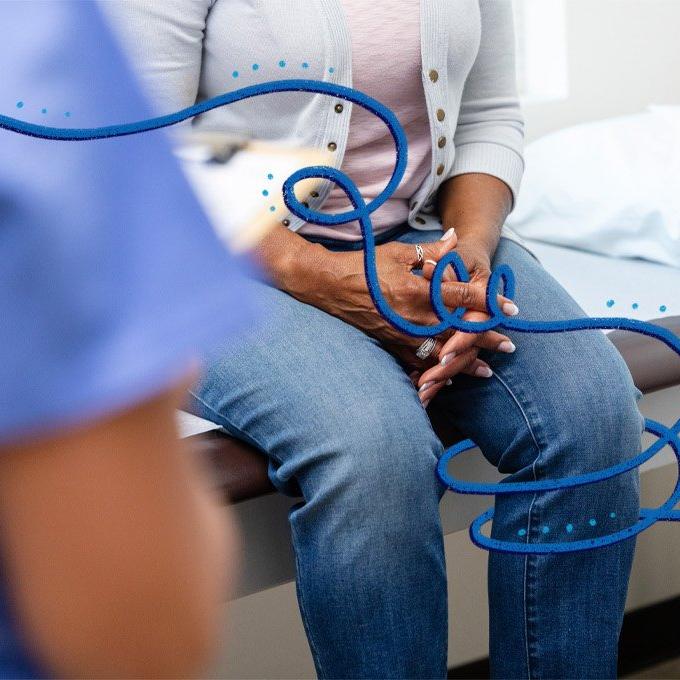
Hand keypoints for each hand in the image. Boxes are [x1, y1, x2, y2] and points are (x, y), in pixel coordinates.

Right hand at [299, 229, 517, 372]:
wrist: (329, 286)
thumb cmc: (364, 266)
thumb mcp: (398, 253)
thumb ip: (431, 251)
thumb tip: (456, 237)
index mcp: (418, 289)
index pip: (463, 298)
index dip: (490, 303)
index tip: (511, 310)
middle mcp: (413, 316)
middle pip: (459, 331)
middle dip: (486, 340)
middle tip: (509, 346)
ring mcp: (401, 334)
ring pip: (441, 352)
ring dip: (466, 362)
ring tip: (488, 371)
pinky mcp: (390, 344)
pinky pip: (417, 362)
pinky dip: (435, 371)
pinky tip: (449, 378)